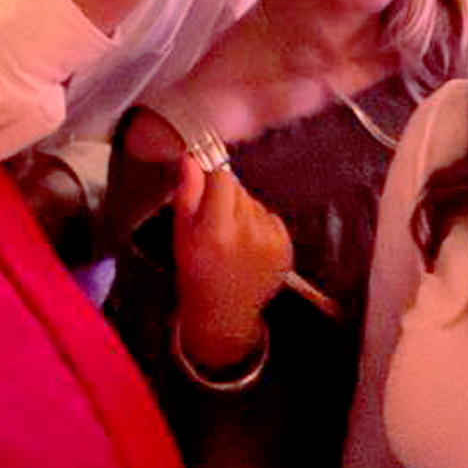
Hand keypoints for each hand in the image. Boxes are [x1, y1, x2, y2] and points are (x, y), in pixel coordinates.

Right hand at [173, 158, 291, 371]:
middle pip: (239, 188)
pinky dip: (260, 225)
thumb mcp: (182, 232)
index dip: (212, 174)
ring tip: (231, 236)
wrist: (225, 310)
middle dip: (226, 196)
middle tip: (215, 220)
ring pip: (254, 202)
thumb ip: (187, 192)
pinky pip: (270, 217)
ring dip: (243, 211)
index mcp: (216, 230)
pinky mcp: (286, 246)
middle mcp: (247, 233)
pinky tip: (248, 244)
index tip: (206, 178)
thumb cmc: (198, 270)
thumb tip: (192, 157)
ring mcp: (270, 240)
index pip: (222, 177)